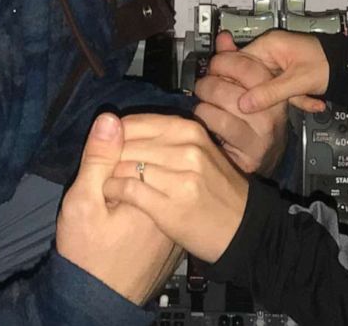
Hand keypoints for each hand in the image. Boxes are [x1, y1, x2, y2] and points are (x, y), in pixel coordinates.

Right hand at [56, 113, 181, 303]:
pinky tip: (123, 197)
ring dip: (136, 164)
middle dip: (126, 152)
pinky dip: (144, 182)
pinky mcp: (173, 219)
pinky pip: (163, 184)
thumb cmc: (88, 256)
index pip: (141, 139)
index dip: (113, 145)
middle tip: (103, 179)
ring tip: (112, 187)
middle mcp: (176, 196)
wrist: (102, 298)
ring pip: (160, 164)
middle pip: (156, 148)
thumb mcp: (83, 205)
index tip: (96, 165)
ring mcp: (178, 209)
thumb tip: (109, 118)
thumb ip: (97, 160)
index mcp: (159, 190)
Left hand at [104, 113, 250, 262]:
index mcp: (189, 130)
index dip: (115, 138)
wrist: (243, 228)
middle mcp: (186, 149)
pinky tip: (113, 197)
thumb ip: (159, 135)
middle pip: (126, 144)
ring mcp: (180, 178)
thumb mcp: (197, 151)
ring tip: (105, 183)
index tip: (111, 152)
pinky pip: (127, 190)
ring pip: (124, 166)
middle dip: (109, 157)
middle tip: (104, 170)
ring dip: (109, 175)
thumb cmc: (214, 189)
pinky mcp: (171, 206)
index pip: (134, 123)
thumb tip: (110, 118)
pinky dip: (114, 192)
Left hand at [194, 32, 289, 175]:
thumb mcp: (250, 88)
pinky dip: (204, 118)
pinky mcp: (249, 150)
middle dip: (209, 81)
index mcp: (275, 90)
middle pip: (232, 84)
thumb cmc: (256, 121)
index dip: (225, 61)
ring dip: (204, 101)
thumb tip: (223, 38)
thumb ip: (237, 62)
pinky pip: (217, 123)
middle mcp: (273, 111)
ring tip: (204, 103)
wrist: (266, 159)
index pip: (249, 66)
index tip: (214, 64)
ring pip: (222, 103)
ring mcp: (262, 132)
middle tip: (204, 84)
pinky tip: (206, 119)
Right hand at [230, 29, 330, 114]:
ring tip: (303, 99)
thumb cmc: (329, 64)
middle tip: (270, 106)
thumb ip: (270, 93)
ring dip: (286, 98)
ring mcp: (280, 63)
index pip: (237, 61)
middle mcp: (271, 51)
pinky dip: (296, 98)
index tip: (235, 99)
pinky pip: (281, 88)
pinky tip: (313, 102)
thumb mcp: (297, 81)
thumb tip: (244, 104)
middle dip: (264, 94)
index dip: (234, 81)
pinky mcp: (288, 74)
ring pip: (267, 86)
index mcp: (269, 44)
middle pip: (251, 77)